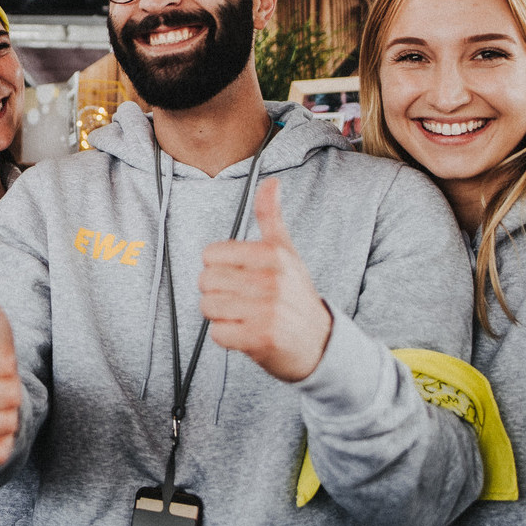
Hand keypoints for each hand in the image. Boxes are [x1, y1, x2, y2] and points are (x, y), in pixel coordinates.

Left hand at [198, 178, 331, 382]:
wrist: (320, 344)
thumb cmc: (296, 294)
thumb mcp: (286, 252)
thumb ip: (271, 216)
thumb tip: (272, 181)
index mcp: (273, 254)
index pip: (210, 255)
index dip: (219, 267)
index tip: (239, 276)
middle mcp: (272, 280)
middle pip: (205, 281)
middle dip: (218, 293)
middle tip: (243, 300)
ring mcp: (268, 311)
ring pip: (208, 307)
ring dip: (221, 316)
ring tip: (245, 316)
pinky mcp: (261, 339)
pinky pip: (217, 334)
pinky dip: (227, 337)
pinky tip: (247, 334)